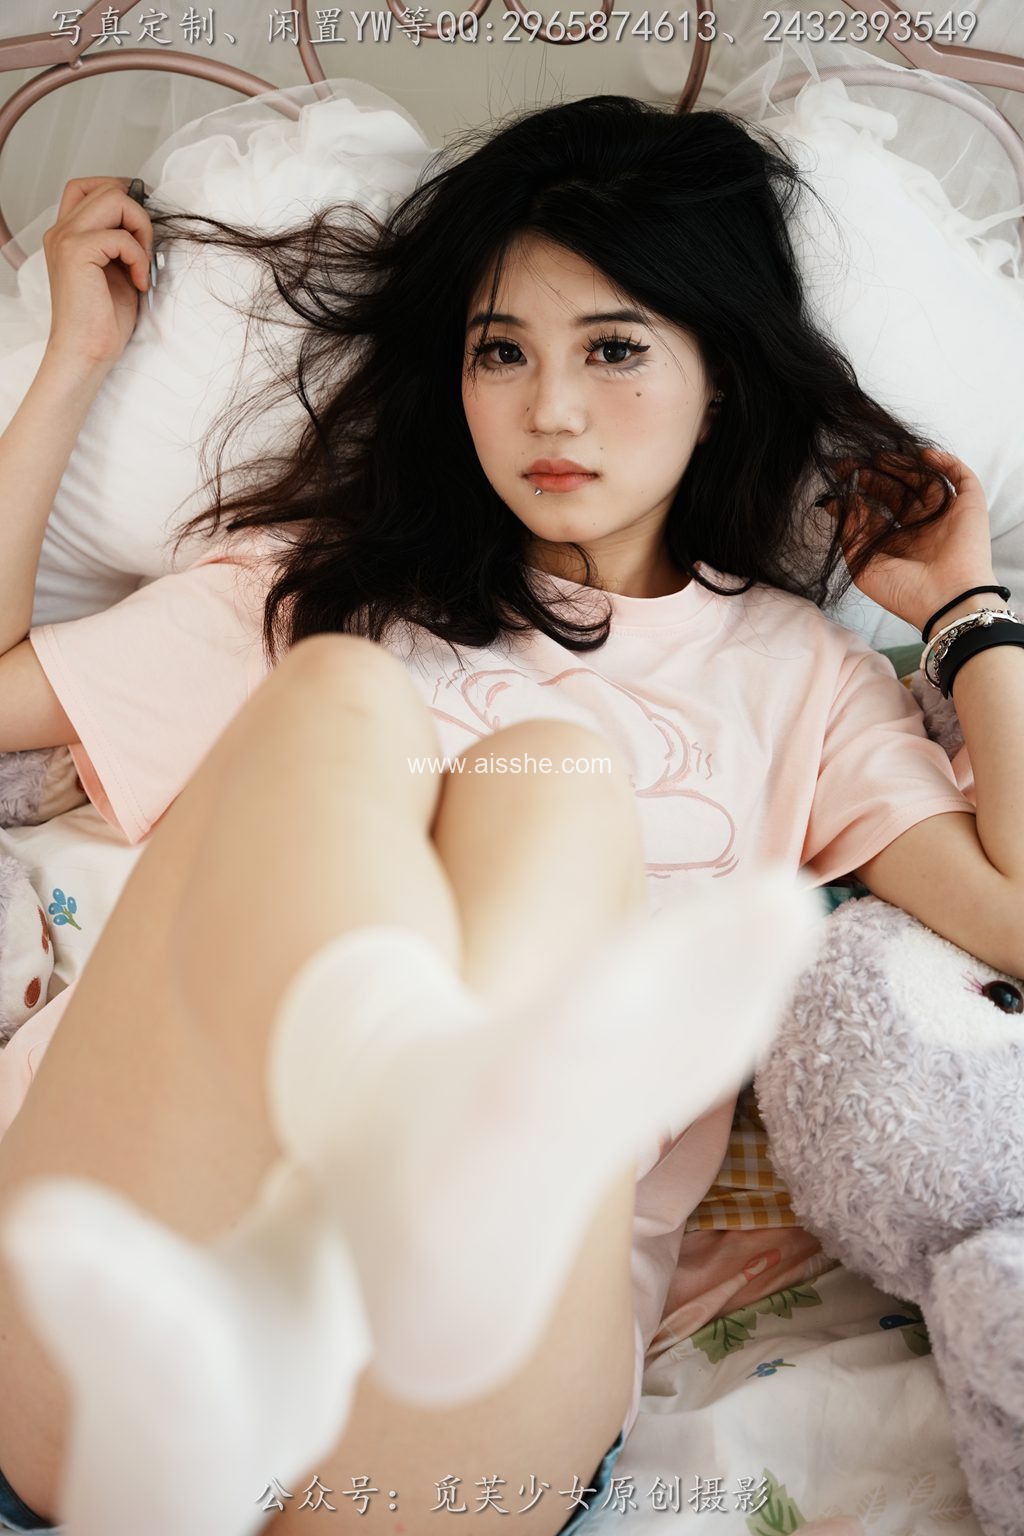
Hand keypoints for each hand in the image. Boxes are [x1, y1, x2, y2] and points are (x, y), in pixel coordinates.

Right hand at [41, 176, 152, 376]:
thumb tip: (145, 216)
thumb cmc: (102, 320)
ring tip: (142, 265)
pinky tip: (138, 282)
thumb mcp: (117, 269)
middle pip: (106, 188)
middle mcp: (61, 231)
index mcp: (67, 233)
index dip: (121, 194)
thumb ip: (122, 240)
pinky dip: (139, 258)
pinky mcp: (77, 253)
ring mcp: (65, 239)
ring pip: (114, 199)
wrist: (86, 353)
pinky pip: (121, 236)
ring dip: (141, 229)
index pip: (89, 186)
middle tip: (146, 250)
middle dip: (138, 214)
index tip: (141, 224)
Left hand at [825, 447, 994, 633]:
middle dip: (875, 477)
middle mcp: (920, 528)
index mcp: (896, 545)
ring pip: (923, 481)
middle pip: (896, 493)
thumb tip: (842, 503)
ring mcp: (944, 516)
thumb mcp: (863, 566)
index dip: (857, 494)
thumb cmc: (904, 592)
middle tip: (853, 464)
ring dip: (903, 466)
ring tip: (879, 456)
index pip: (875, 512)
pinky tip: (922, 455)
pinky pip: (959, 477)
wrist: (944, 599)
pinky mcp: (968, 507)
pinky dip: (945, 462)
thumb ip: (851, 533)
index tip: (838, 479)